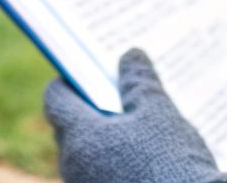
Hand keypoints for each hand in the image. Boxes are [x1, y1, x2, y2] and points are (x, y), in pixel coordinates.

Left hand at [43, 49, 226, 182]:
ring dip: (107, 138)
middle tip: (122, 93)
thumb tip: (131, 56)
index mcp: (80, 135)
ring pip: (87, 154)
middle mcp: (73, 165)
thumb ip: (140, 82)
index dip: (70, 80)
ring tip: (142, 127)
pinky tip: (146, 159)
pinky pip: (100, 175)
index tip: (88, 70)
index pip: (56, 99)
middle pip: (70, 126)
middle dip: (93, 109)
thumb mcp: (159, 114)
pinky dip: (115, 162)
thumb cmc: (170, 165)